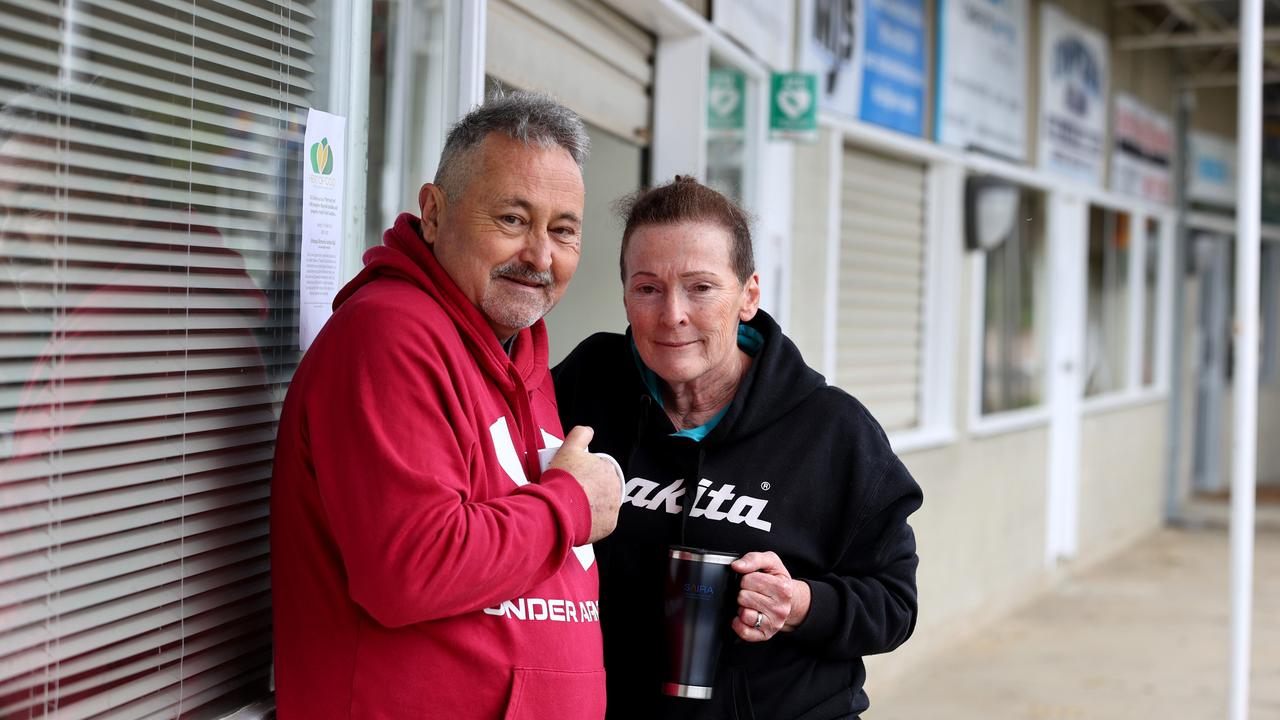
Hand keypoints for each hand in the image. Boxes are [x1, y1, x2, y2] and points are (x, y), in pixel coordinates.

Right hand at [547, 426, 619, 542]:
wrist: (558, 509)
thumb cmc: (563, 479)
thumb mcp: (568, 448)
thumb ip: (580, 434)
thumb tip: (588, 431)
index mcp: (608, 469)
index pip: (598, 469)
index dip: (584, 473)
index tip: (573, 478)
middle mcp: (616, 488)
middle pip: (601, 488)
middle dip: (588, 489)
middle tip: (570, 492)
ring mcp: (614, 508)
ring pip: (601, 505)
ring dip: (590, 505)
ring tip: (571, 506)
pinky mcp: (609, 525)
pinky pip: (600, 523)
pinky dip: (590, 521)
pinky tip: (577, 518)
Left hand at [730, 551, 811, 641]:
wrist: (791, 600)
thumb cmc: (778, 580)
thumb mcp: (771, 562)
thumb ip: (754, 559)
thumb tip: (737, 566)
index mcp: (782, 588)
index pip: (748, 580)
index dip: (746, 578)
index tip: (753, 580)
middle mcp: (780, 608)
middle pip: (743, 597)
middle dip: (743, 592)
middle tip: (753, 592)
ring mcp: (774, 623)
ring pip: (744, 614)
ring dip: (742, 607)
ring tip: (751, 603)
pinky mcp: (766, 634)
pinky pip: (744, 632)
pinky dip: (739, 623)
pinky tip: (746, 615)